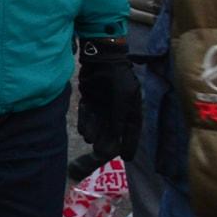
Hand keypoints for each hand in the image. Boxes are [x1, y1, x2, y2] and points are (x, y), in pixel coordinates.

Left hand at [75, 37, 141, 162]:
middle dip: (108, 142)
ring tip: (91, 140)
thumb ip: (120, 116)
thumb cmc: (117, 76)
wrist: (101, 59)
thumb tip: (117, 136)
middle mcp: (117, 109)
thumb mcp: (124, 96)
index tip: (128, 158)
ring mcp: (103, 105)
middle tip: (102, 154)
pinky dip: (86, 124)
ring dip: (96, 134)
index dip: (130, 144)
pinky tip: (84, 131)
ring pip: (99, 125)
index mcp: (130, 107)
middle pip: (113, 131)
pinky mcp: (89, 100)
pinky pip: (88, 116)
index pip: (132, 130)